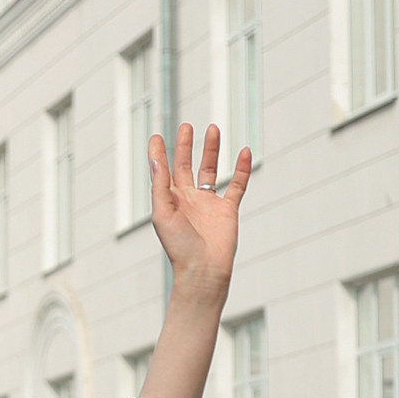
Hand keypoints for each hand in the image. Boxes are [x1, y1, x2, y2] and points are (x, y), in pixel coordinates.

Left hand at [148, 122, 250, 295]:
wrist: (203, 271)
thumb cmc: (179, 248)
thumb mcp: (163, 214)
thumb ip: (160, 185)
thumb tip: (155, 159)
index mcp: (170, 200)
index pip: (163, 171)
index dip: (159, 153)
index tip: (156, 135)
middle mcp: (188, 199)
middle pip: (186, 165)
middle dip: (185, 146)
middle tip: (186, 126)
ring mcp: (209, 203)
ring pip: (211, 170)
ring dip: (211, 150)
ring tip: (213, 129)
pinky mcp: (228, 210)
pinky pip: (236, 185)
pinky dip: (241, 168)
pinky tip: (244, 151)